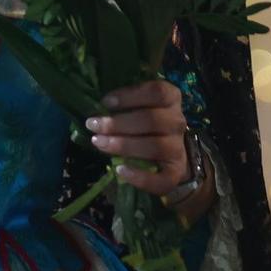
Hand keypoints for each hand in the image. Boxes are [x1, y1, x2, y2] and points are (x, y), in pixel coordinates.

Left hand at [86, 80, 188, 196]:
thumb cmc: (147, 124)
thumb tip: (100, 107)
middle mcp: (177, 122)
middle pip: (152, 120)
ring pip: (155, 146)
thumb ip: (126, 104)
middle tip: (93, 125)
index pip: (157, 92)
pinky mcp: (175, 173)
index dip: (130, 96)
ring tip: (99, 143)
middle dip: (119, 123)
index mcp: (171, 99)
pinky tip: (120, 170)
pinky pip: (161, 178)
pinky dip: (140, 177)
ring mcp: (178, 149)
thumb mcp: (141, 106)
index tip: (106, 102)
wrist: (169, 155)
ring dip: (124, 145)